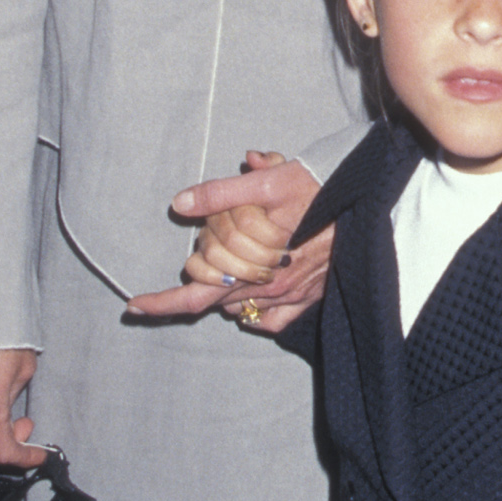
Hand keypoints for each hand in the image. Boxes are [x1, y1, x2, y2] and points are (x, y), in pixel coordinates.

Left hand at [127, 155, 329, 332]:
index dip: (162, 303)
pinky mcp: (311, 296)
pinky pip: (273, 318)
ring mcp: (292, 296)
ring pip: (240, 304)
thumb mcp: (267, 182)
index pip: (196, 295)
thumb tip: (181, 203)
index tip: (134, 306)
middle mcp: (270, 289)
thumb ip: (221, 194)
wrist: (367, 198)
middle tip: (214, 233)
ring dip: (226, 285)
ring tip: (234, 253)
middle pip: (215, 295)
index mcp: (253, 267)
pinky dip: (256, 311)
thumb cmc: (318, 187)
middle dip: (203, 269)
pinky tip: (249, 296)